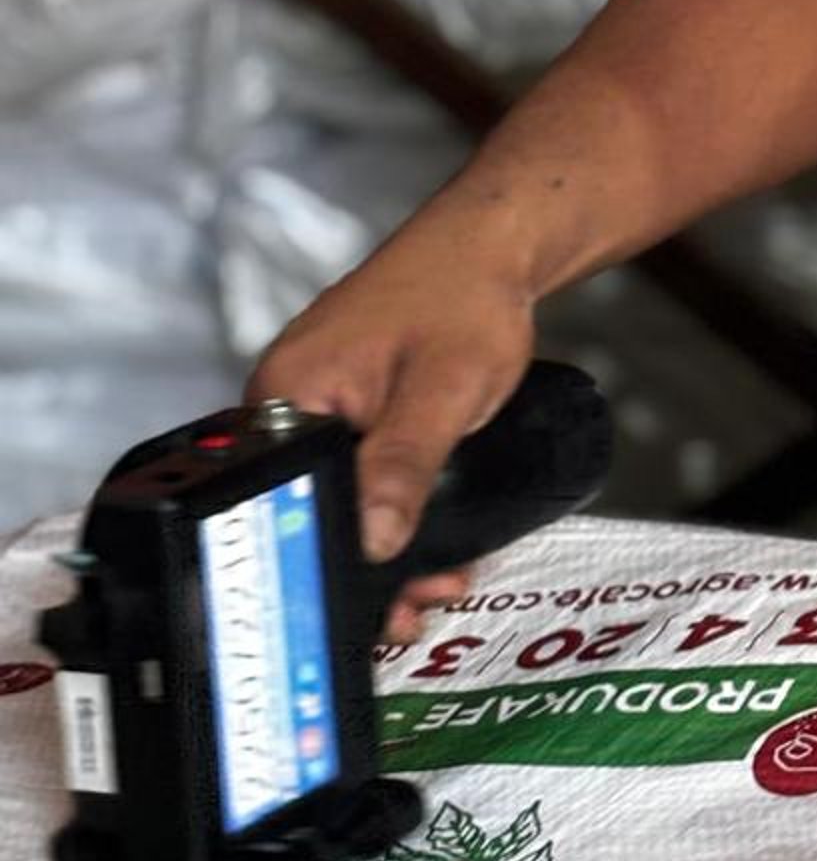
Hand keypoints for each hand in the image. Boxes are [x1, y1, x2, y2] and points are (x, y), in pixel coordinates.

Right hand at [246, 215, 537, 640]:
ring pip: (335, 499)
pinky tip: (426, 546)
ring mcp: (318, 404)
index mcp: (286, 393)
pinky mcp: (349, 406)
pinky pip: (355, 475)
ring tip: (433, 589)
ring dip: (382, 546)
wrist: (495, 245)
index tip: (365, 612)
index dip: (319, 562)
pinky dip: (388, 510)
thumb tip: (371, 543)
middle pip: (305, 508)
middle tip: (411, 615)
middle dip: (359, 567)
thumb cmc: (465, 298)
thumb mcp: (442, 391)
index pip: (277, 502)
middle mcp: (288, 402)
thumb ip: (403, 464)